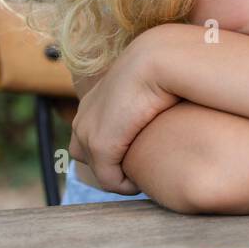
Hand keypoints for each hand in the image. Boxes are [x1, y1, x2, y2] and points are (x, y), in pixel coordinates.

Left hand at [69, 30, 179, 192]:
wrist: (158, 61)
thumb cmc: (164, 69)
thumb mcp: (150, 85)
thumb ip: (147, 98)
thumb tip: (163, 106)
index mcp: (93, 101)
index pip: (88, 134)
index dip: (112, 149)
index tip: (138, 152)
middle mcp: (84, 116)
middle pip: (85, 155)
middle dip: (109, 166)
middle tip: (137, 169)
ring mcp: (89, 132)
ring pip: (97, 170)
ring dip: (117, 177)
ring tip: (141, 176)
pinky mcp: (101, 145)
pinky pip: (110, 180)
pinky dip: (126, 186)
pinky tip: (144, 181)